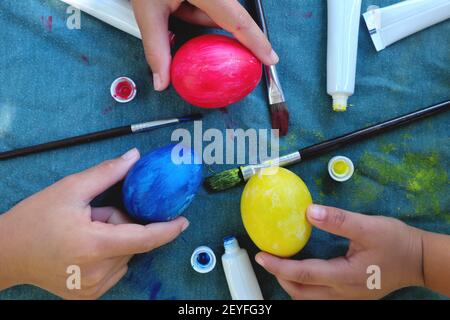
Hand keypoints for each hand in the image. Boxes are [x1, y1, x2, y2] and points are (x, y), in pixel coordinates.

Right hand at [0, 148, 188, 298]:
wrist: (7, 253)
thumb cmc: (35, 219)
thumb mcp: (70, 189)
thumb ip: (107, 173)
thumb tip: (135, 158)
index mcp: (95, 245)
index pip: (145, 239)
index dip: (168, 229)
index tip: (184, 221)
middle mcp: (98, 272)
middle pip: (130, 243)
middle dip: (120, 224)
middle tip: (94, 216)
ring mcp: (93, 287)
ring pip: (124, 256)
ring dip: (114, 240)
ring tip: (85, 233)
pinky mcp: (88, 295)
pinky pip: (115, 269)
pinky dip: (108, 255)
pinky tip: (84, 248)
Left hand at [131, 0, 278, 90]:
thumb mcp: (148, 10)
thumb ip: (157, 49)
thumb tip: (163, 82)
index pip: (240, 21)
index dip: (257, 42)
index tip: (271, 59)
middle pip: (226, 15)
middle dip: (203, 24)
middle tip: (190, 26)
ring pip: (214, 7)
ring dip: (194, 14)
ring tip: (170, 9)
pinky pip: (208, 1)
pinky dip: (192, 7)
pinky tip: (174, 6)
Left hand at [255, 205, 423, 299]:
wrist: (420, 261)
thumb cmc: (396, 242)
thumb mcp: (368, 226)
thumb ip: (337, 220)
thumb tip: (307, 212)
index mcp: (344, 277)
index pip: (302, 275)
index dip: (278, 266)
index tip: (261, 255)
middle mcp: (342, 293)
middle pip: (301, 293)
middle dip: (280, 278)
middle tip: (267, 259)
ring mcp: (347, 297)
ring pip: (309, 299)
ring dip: (291, 285)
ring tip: (281, 265)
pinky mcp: (351, 295)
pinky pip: (320, 296)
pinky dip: (305, 286)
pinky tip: (303, 272)